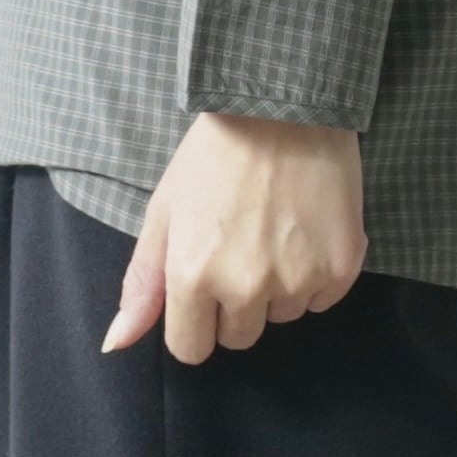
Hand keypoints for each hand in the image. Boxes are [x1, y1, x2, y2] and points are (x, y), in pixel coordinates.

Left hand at [104, 115, 368, 364]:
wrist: (284, 107)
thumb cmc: (215, 156)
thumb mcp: (164, 213)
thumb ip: (143, 284)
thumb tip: (115, 344)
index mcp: (193, 276)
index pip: (191, 349)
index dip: (194, 321)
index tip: (204, 287)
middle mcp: (246, 287)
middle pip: (239, 338)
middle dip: (235, 305)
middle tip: (240, 246)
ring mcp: (298, 279)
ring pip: (282, 316)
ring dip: (277, 288)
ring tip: (274, 230)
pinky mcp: (341, 267)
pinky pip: (322, 299)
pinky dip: (315, 274)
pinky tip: (305, 230)